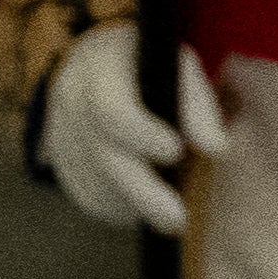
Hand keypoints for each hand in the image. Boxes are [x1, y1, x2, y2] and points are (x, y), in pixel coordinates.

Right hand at [40, 20, 229, 233]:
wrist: (98, 59)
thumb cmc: (152, 61)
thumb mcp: (178, 64)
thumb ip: (198, 104)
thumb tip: (217, 148)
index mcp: (99, 68)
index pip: (111, 107)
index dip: (142, 133)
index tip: (177, 152)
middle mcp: (70, 100)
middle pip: (102, 154)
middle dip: (142, 191)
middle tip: (177, 220)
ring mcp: (60, 131)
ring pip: (93, 180)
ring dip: (132, 203)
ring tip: (170, 217)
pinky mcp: (60, 158)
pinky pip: (86, 192)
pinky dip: (116, 206)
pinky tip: (143, 210)